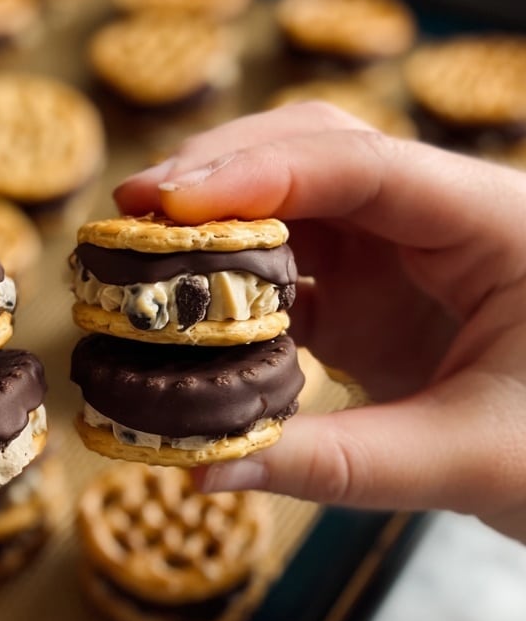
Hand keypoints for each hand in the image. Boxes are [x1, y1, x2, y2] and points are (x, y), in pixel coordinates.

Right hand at [115, 102, 525, 541]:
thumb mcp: (467, 462)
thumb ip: (335, 465)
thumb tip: (201, 467)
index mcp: (493, 222)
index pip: (365, 165)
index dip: (259, 173)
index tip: (167, 203)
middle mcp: (442, 218)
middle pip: (317, 154)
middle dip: (219, 176)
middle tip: (130, 214)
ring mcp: (406, 255)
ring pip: (294, 206)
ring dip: (214, 227)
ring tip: (139, 255)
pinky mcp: (376, 298)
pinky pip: (292, 271)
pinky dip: (233, 287)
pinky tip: (187, 312)